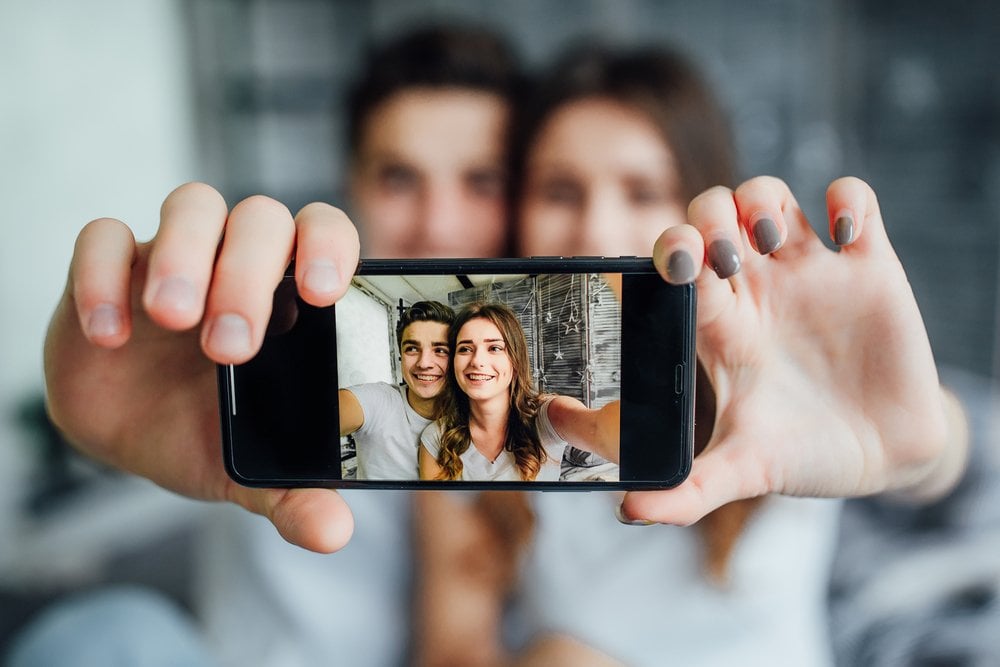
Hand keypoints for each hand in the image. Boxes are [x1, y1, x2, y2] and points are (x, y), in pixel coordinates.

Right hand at [44, 182, 359, 551]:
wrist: (129, 432)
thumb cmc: (208, 430)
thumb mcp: (251, 468)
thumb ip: (294, 495)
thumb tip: (334, 534)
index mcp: (290, 295)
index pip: (324, 234)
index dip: (329, 248)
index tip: (323, 292)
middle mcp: (239, 260)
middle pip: (259, 221)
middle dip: (247, 276)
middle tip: (230, 348)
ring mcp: (175, 255)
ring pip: (192, 206)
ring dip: (184, 256)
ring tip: (172, 320)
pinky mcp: (111, 266)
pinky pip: (103, 238)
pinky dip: (103, 276)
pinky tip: (109, 336)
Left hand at [621, 176, 967, 524]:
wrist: (885, 457)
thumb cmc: (804, 456)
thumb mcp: (746, 470)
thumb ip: (688, 490)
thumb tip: (627, 513)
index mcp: (722, 327)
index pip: (679, 263)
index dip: (671, 249)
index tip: (681, 266)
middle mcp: (759, 290)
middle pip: (715, 215)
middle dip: (712, 217)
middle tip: (731, 255)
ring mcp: (812, 273)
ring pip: (771, 196)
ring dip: (765, 201)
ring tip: (776, 240)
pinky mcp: (869, 266)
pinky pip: (854, 201)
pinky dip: (846, 201)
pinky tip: (845, 236)